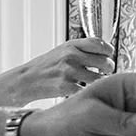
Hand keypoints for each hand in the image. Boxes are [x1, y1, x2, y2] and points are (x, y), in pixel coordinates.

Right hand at [0, 38, 115, 106]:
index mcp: (71, 45)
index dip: (108, 51)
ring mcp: (69, 72)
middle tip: (104, 72)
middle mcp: (71, 56)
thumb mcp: (62, 51)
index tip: (109, 56)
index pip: (99, 43)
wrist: (26, 80)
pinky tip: (85, 92)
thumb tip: (105, 53)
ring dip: (100, 82)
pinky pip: (88, 90)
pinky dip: (89, 92)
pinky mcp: (66, 87)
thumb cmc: (46, 67)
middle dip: (108, 68)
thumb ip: (81, 50)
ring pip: (99, 78)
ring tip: (94, 83)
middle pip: (104, 61)